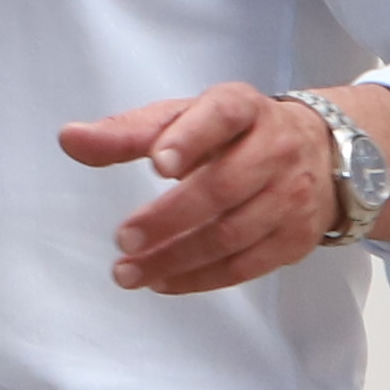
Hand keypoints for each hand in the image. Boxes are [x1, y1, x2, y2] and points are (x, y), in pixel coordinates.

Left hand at [59, 84, 337, 295]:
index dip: (191, 138)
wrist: (319, 151)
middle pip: (223, 187)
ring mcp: (292, 195)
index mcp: (243, 107)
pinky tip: (164, 282)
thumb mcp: (184, 118)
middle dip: (169, 217)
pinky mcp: (297, 237)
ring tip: (129, 271)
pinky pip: (247, 266)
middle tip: (124, 239)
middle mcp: (275, 148)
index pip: (221, 116)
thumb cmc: (232, 132)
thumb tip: (69, 138)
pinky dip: (201, 278)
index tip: (158, 163)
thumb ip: (127, 132)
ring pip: (233, 234)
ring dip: (177, 258)